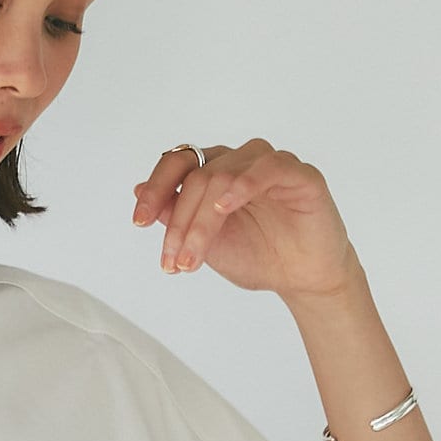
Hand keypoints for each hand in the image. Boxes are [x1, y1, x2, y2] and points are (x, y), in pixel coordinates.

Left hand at [132, 137, 360, 301]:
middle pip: (198, 177)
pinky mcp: (301, 175)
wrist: (301, 279)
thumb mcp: (206, 242)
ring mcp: (270, 165)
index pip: (178, 164)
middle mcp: (241, 161)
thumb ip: (176, 215)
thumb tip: (138, 190)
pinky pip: (269, 167)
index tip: (140, 222)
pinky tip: (225, 206)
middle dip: (180, 223)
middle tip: (174, 261)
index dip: (156, 189)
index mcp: (216, 172)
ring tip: (194, 257)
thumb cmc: (259, 257)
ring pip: (224, 176)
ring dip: (202, 221)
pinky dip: (243, 184)